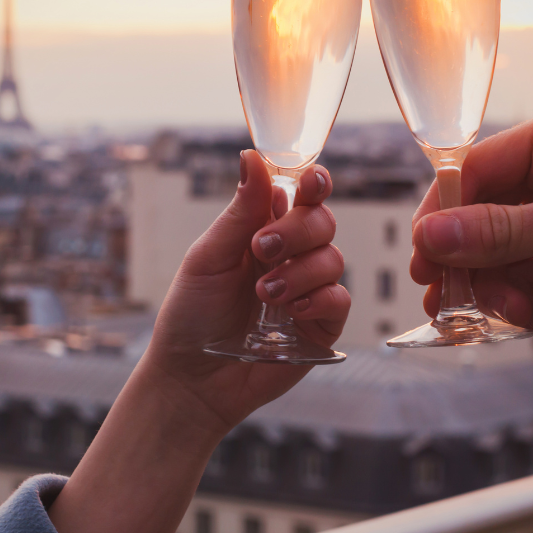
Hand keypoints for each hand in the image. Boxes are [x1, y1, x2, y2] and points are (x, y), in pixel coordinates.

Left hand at [49, 151, 348, 532]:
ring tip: (264, 292)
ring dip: (298, 271)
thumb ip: (240, 211)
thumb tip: (253, 156)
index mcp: (264, 230)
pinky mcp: (322, 327)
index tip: (310, 181)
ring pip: (333, 258)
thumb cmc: (192, 314)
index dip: (312, 183)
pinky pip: (340, 299)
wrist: (191, 377)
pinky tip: (289, 312)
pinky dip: (317, 300)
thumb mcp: (209, 256)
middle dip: (295, 231)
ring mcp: (310, 291)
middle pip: (321, 221)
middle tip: (260, 249)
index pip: (300, 195)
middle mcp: (292, 256)